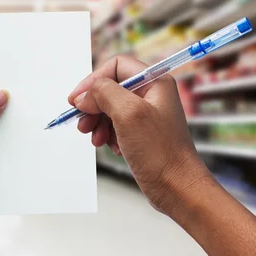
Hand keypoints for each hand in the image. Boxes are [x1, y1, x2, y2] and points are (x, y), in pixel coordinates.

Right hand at [69, 55, 210, 214]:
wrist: (178, 188)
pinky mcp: (141, 134)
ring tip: (95, 138)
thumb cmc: (161, 152)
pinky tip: (110, 146)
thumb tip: (85, 95)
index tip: (77, 99)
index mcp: (155, 82)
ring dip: (97, 122)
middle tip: (82, 122)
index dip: (93, 80)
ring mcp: (146, 115)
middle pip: (110, 88)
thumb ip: (104, 93)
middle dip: (93, 105)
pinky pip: (115, 126)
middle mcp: (151, 95)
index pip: (116, 66)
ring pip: (109, 108)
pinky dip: (107, 135)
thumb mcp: (128, 114)